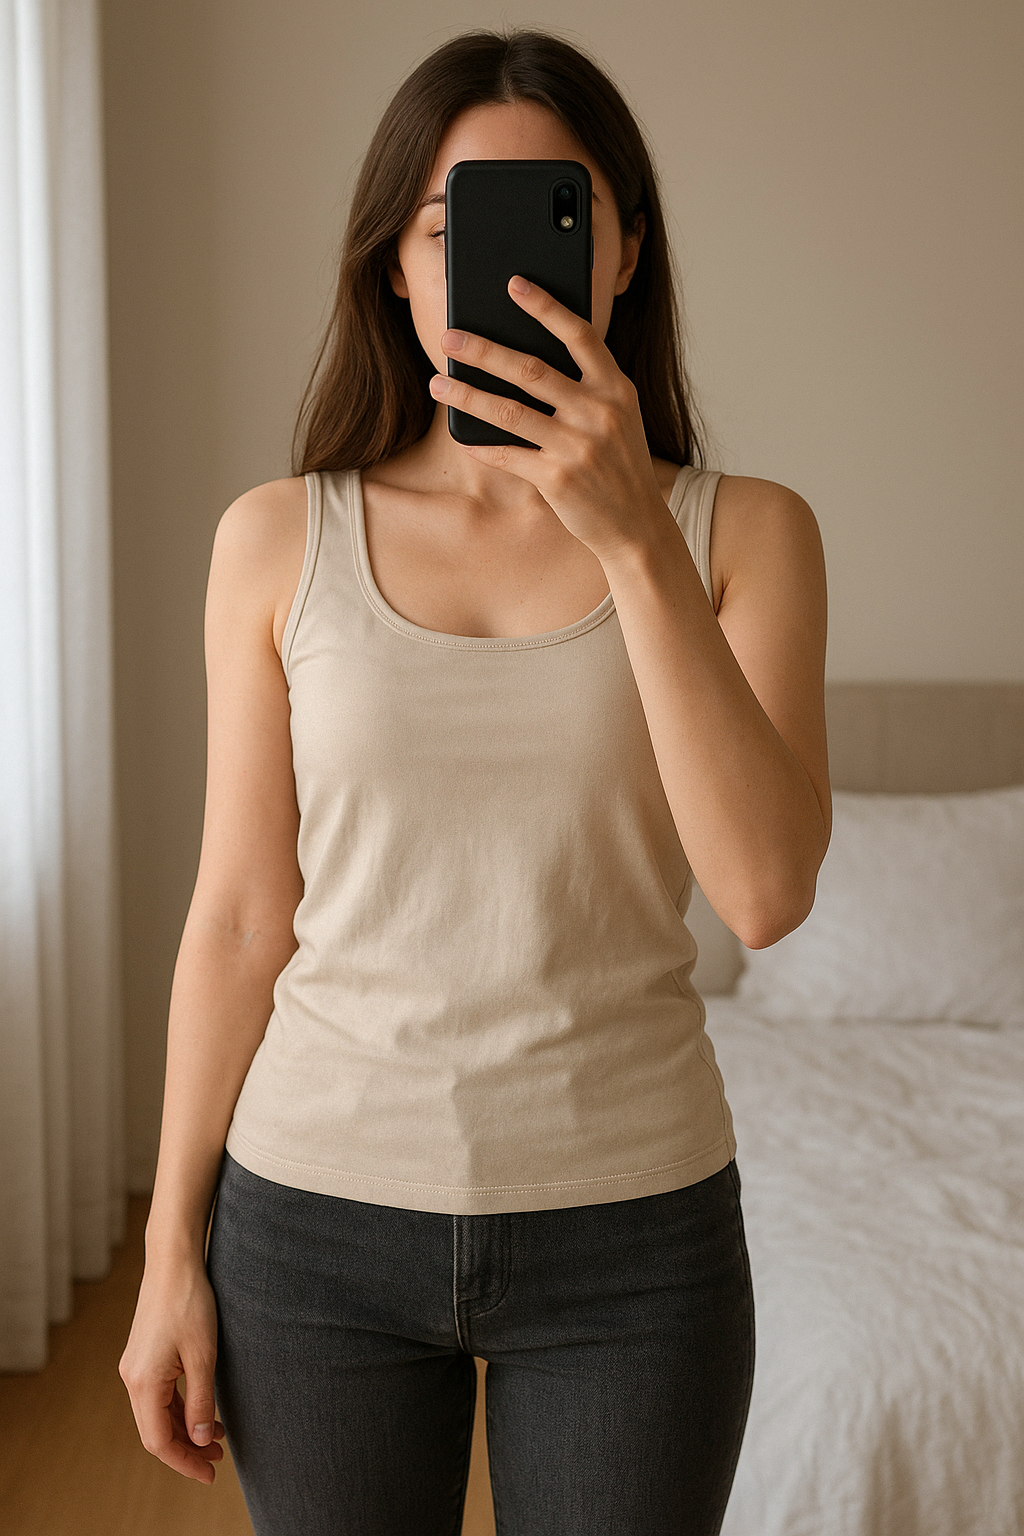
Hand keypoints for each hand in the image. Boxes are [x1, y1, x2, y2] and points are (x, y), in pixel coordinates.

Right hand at [119, 1262, 226, 1484]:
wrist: (173, 1262)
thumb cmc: (190, 1303)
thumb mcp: (204, 1355)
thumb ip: (201, 1401)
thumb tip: (202, 1440)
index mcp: (143, 1383)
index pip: (159, 1441)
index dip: (185, 1461)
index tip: (211, 1473)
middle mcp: (132, 1379)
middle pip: (155, 1431)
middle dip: (187, 1449)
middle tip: (218, 1460)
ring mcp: (135, 1367)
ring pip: (157, 1414)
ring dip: (184, 1430)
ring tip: (218, 1439)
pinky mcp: (143, 1356)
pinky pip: (158, 1395)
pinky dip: (179, 1409)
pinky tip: (203, 1412)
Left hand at [428, 276, 671, 562]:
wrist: (635, 524)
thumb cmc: (617, 463)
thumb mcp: (618, 416)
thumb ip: (586, 387)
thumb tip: (524, 359)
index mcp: (616, 388)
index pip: (580, 335)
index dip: (546, 307)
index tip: (514, 284)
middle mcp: (599, 412)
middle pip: (531, 369)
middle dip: (484, 350)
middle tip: (449, 336)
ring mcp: (579, 447)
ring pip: (510, 412)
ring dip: (468, 394)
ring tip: (438, 383)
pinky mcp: (559, 479)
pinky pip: (508, 455)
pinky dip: (481, 445)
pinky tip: (461, 435)